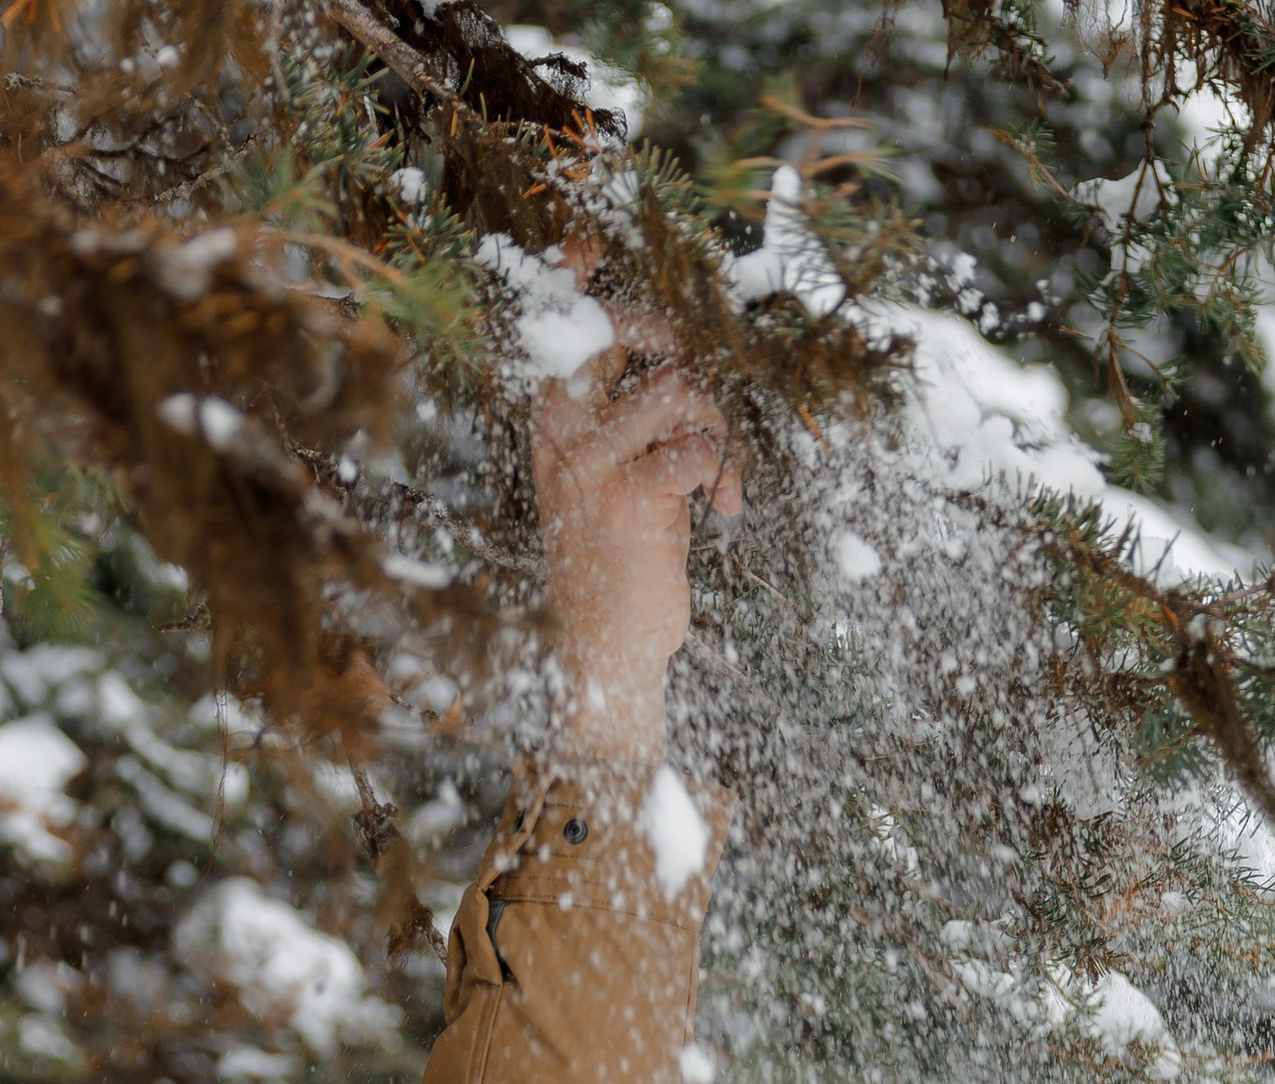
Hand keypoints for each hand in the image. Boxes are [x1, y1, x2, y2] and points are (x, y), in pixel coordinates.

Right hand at [529, 244, 741, 777]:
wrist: (604, 650)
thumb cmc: (616, 564)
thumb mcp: (608, 482)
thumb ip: (629, 423)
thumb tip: (680, 366)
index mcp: (552, 422)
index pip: (556, 325)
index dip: (574, 275)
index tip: (593, 242)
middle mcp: (562, 434)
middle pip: (617, 330)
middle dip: (678, 335)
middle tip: (706, 379)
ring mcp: (593, 466)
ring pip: (671, 386)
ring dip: (715, 418)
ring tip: (720, 466)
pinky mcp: (632, 503)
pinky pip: (692, 447)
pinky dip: (722, 467)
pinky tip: (721, 505)